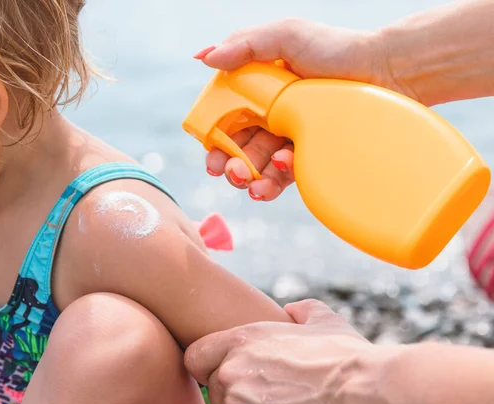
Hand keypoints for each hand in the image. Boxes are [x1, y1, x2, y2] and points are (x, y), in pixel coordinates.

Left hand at [184, 299, 373, 403]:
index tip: (227, 369)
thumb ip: (299, 310)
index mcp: (239, 341)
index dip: (209, 364)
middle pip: (214, 387)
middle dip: (235, 388)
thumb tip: (292, 309)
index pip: (194, 357)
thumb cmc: (342, 355)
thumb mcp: (321, 319)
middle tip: (267, 388)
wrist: (360, 391)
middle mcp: (231, 373)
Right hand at [199, 18, 408, 200]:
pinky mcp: (310, 154)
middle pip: (240, 150)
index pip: (227, 122)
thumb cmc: (336, 49)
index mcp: (257, 92)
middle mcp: (271, 117)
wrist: (384, 71)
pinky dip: (278, 179)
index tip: (211, 156)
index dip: (215, 142)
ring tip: (252, 183)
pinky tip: (282, 169)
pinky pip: (287, 174)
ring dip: (251, 179)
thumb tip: (204, 56)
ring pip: (260, 167)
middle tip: (230, 173)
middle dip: (230, 167)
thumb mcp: (287, 35)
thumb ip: (245, 44)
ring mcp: (290, 138)